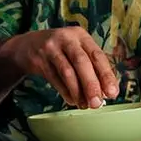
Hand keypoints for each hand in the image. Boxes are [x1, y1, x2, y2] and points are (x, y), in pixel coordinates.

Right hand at [2, 27, 119, 108]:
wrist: (27, 46)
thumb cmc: (61, 51)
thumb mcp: (76, 51)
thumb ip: (91, 68)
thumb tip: (105, 92)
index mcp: (81, 35)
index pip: (98, 56)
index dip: (106, 75)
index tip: (113, 92)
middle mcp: (66, 39)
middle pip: (82, 62)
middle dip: (91, 84)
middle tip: (97, 103)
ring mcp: (51, 48)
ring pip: (66, 72)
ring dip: (77, 91)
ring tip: (85, 105)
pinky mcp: (38, 59)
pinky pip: (54, 78)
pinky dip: (65, 91)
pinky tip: (72, 100)